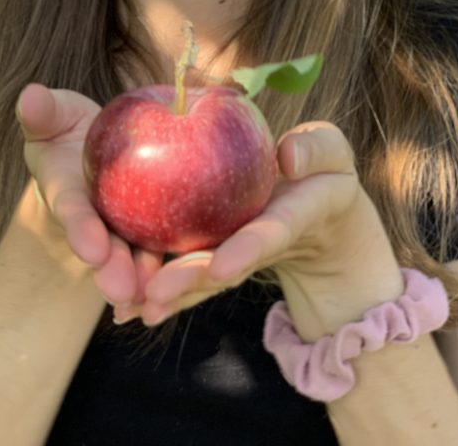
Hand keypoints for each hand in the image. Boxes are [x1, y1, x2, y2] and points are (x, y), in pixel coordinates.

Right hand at [16, 83, 163, 306]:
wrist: (95, 143)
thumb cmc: (67, 128)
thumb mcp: (54, 116)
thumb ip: (44, 112)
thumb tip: (29, 95)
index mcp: (69, 194)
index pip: (75, 212)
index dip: (82, 230)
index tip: (92, 249)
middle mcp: (96, 220)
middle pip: (106, 247)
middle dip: (114, 269)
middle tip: (122, 289)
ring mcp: (123, 227)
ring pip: (137, 255)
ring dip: (146, 275)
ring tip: (157, 294)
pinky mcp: (154, 224)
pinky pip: (168, 243)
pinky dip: (177, 262)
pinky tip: (199, 274)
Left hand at [123, 121, 364, 325]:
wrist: (319, 209)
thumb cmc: (323, 171)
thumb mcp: (332, 153)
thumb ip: (316, 150)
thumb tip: (288, 156)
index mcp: (291, 218)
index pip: (269, 234)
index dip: (246, 250)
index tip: (221, 268)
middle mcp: (258, 243)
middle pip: (223, 265)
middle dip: (190, 281)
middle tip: (155, 295)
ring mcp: (235, 252)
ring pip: (199, 275)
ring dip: (168, 292)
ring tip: (129, 307)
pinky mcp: (215, 253)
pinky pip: (187, 270)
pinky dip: (159, 286)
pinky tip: (125, 305)